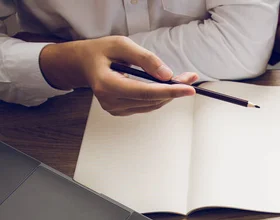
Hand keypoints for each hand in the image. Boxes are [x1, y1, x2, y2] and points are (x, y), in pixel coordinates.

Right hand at [39, 36, 196, 115]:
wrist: (84, 63)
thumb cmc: (101, 52)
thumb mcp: (122, 45)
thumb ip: (145, 59)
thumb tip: (167, 75)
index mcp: (107, 84)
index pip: (144, 92)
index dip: (169, 91)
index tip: (189, 89)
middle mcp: (110, 101)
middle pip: (152, 100)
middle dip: (174, 89)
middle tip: (190, 78)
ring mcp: (115, 109)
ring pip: (152, 105)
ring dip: (170, 93)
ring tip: (182, 80)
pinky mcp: (121, 111)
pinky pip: (147, 106)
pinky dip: (160, 96)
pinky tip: (167, 86)